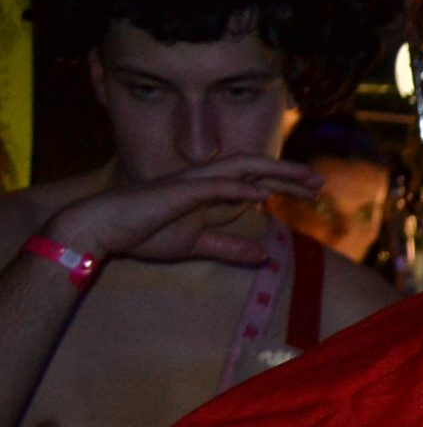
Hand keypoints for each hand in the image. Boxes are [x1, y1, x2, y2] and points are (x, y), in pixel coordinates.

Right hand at [46, 156, 317, 266]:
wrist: (100, 230)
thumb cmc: (142, 233)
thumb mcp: (196, 245)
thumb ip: (229, 247)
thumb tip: (263, 256)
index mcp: (208, 192)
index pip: (254, 182)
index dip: (284, 184)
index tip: (311, 192)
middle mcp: (203, 181)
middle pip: (254, 170)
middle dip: (288, 173)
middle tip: (319, 182)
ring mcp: (190, 183)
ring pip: (240, 170)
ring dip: (273, 172)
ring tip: (303, 179)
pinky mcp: (176, 192)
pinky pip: (213, 187)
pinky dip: (238, 189)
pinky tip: (260, 194)